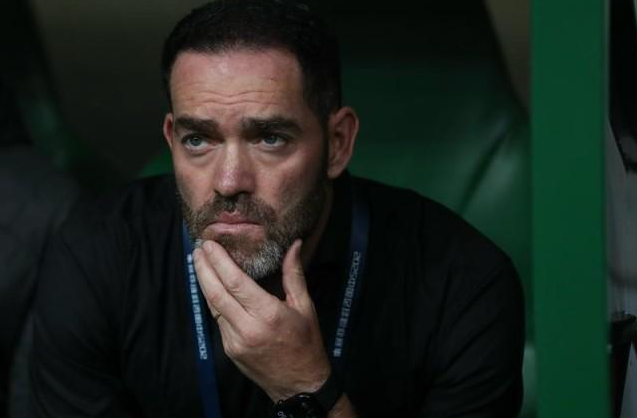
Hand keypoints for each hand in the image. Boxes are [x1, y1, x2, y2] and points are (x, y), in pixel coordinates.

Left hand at [192, 239, 330, 401]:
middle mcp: (247, 328)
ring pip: (213, 307)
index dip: (219, 262)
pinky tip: (213, 287)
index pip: (235, 282)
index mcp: (268, 314)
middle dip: (203, 268)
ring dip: (204, 283)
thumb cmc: (306, 343)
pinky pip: (218, 320)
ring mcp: (234, 341)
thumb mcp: (305, 306)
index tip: (210, 244)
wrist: (299, 385)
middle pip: (216, 293)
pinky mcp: (229, 349)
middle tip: (197, 248)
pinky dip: (214, 301)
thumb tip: (295, 245)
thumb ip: (294, 274)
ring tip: (200, 262)